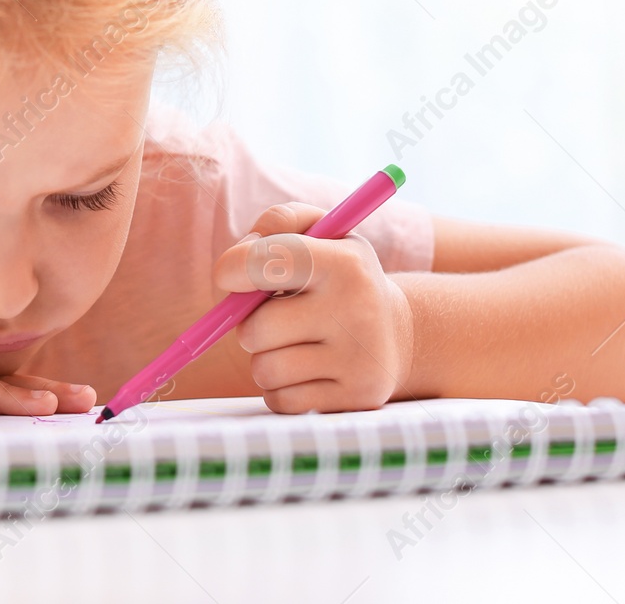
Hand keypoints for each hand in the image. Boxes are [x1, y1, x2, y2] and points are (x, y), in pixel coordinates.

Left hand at [213, 202, 414, 413]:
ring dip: (266, 358)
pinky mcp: (356, 398)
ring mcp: (359, 359)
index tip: (228, 276)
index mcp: (345, 263)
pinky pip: (281, 400)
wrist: (396, 332)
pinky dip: (281, 388)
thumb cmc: (340, 275)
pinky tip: (308, 371)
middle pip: (256, 328)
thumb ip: (278, 223)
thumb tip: (235, 262)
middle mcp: (357, 310)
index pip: (269, 261)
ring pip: (265, 369)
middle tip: (273, 315)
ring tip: (294, 344)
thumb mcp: (322, 231)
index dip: (233, 268)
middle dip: (249, 324)